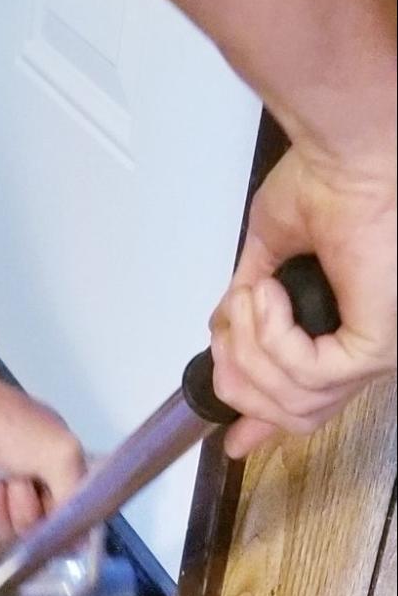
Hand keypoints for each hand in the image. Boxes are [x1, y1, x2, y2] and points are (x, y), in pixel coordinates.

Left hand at [0, 363, 84, 541]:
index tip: (45, 500)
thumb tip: (80, 539)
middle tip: (10, 475)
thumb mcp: (60, 452)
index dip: (53, 515)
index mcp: (52, 467)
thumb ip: (75, 496)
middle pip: (28, 527)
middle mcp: (23, 480)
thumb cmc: (6, 423)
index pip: (62, 516)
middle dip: (18, 504)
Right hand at [210, 142, 396, 458]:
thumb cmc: (326, 183)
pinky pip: (302, 375)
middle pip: (291, 415)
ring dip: (250, 349)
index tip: (235, 439)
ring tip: (253, 295)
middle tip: (224, 332)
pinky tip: (272, 295)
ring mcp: (372, 353)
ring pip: (290, 402)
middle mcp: (365, 349)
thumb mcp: (266, 260)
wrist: (348, 157)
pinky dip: (271, 336)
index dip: (263, 423)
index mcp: (347, 330)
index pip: (310, 399)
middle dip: (238, 380)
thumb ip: (246, 311)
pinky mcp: (374, 348)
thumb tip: (221, 337)